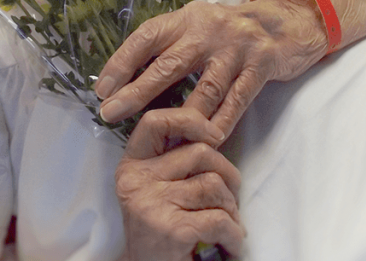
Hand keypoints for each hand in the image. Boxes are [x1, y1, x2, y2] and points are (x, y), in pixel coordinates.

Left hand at [97, 0, 328, 137]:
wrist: (285, 22)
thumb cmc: (229, 32)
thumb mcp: (197, 26)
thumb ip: (170, 45)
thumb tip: (126, 79)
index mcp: (187, 18)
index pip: (147, 37)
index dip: (121, 61)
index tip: (101, 89)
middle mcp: (209, 29)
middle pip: (169, 64)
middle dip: (138, 92)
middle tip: (111, 113)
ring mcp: (236, 48)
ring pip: (205, 88)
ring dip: (182, 116)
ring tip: (162, 138)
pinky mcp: (260, 66)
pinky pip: (237, 100)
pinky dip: (222, 122)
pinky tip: (206, 140)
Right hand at [116, 108, 243, 260]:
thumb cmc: (162, 233)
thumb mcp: (157, 189)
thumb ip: (175, 160)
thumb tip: (214, 128)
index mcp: (131, 166)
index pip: (155, 122)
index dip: (189, 119)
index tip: (215, 135)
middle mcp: (136, 182)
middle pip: (200, 152)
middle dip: (228, 175)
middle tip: (230, 200)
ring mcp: (152, 204)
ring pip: (214, 184)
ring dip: (231, 208)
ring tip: (228, 225)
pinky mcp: (172, 230)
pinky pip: (220, 218)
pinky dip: (234, 234)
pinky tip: (229, 245)